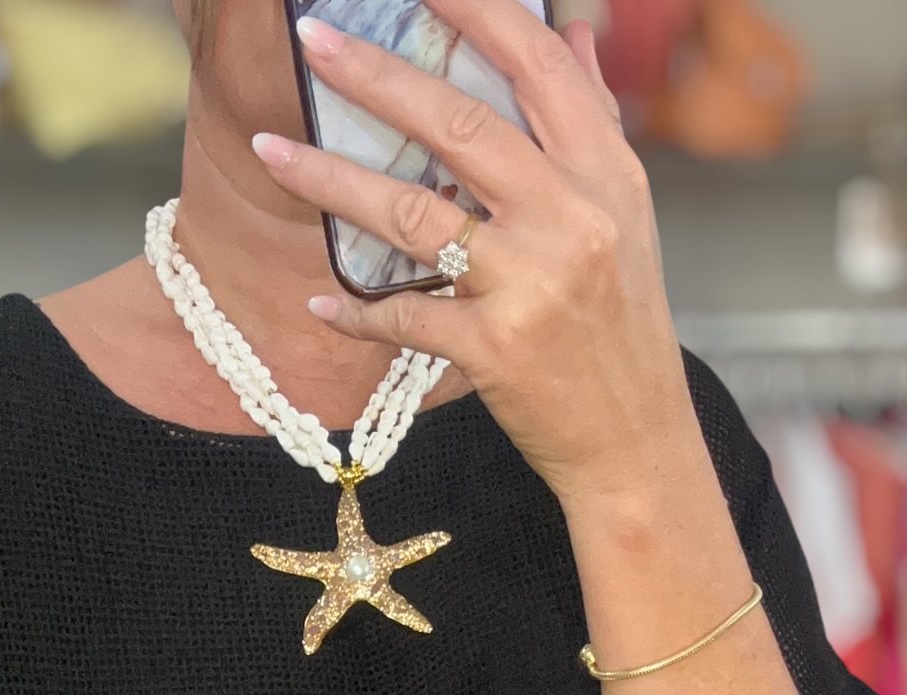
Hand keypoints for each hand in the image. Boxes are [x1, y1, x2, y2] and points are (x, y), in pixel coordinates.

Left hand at [252, 0, 700, 505]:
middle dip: (376, 75)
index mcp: (605, 173)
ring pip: (413, 213)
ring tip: (271, 152)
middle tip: (312, 39)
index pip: (538, 67)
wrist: (635, 440)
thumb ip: (592, 123)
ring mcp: (532, 284)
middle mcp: (572, 218)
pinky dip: (357, 309)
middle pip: (459, 126)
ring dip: (331, 180)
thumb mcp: (626, 217)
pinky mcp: (496, 349)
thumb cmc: (621, 324)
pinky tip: (322, 298)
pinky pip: (406, 315)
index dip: (476, 11)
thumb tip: (571, 32)